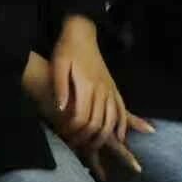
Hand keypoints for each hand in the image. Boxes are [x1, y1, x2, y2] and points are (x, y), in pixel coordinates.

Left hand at [49, 18, 148, 150]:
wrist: (82, 34)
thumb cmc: (67, 49)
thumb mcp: (58, 64)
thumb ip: (60, 87)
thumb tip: (62, 109)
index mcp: (87, 84)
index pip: (83, 117)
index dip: (74, 130)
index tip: (66, 137)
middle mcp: (102, 89)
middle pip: (99, 122)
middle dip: (88, 138)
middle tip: (78, 147)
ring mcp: (110, 88)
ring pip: (113, 119)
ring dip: (105, 136)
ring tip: (95, 147)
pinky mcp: (114, 87)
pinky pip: (122, 110)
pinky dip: (122, 125)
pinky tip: (120, 136)